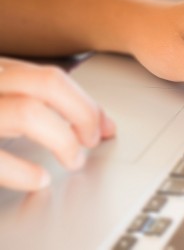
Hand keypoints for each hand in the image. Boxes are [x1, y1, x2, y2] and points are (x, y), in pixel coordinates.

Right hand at [0, 58, 114, 190]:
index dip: (88, 105)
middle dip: (83, 113)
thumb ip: (49, 103)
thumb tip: (102, 123)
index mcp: (1, 71)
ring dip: (63, 140)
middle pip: (49, 84)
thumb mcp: (8, 97)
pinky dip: (22, 172)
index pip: (54, 79)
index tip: (106, 127)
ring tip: (74, 160)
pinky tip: (40, 180)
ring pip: (28, 112)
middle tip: (93, 140)